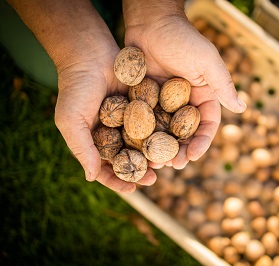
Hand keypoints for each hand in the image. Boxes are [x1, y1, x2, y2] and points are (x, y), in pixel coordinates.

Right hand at [6, 0, 155, 192]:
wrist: (90, 54)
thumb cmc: (75, 88)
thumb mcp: (70, 120)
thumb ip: (81, 148)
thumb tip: (91, 177)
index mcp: (95, 141)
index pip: (106, 168)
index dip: (118, 181)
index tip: (132, 191)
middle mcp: (113, 134)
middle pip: (129, 159)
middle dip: (141, 171)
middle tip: (154, 178)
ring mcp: (129, 121)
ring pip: (144, 144)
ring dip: (154, 155)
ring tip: (166, 163)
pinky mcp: (142, 107)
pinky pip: (153, 123)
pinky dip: (161, 133)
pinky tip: (172, 141)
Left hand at [123, 1, 246, 168]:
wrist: (151, 21)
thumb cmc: (182, 37)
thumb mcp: (206, 60)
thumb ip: (223, 84)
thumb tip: (242, 108)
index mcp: (202, 95)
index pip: (207, 124)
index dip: (202, 142)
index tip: (192, 156)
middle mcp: (184, 102)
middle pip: (185, 133)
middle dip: (180, 151)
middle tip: (173, 165)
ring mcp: (163, 102)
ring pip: (163, 131)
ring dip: (160, 149)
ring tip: (153, 163)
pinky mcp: (144, 99)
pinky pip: (143, 121)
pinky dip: (141, 136)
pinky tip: (135, 148)